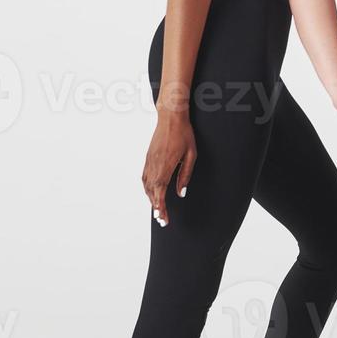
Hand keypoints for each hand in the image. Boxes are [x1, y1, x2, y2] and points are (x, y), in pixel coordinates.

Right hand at [142, 110, 195, 227]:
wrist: (171, 117)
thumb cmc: (184, 134)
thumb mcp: (191, 155)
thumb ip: (185, 175)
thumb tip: (181, 193)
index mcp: (165, 166)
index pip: (160, 192)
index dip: (161, 207)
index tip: (163, 218)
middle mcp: (154, 166)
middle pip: (152, 192)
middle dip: (157, 207)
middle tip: (162, 220)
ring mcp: (149, 162)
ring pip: (147, 186)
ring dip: (151, 199)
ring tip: (158, 210)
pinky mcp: (148, 158)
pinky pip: (145, 178)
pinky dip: (148, 189)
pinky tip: (152, 193)